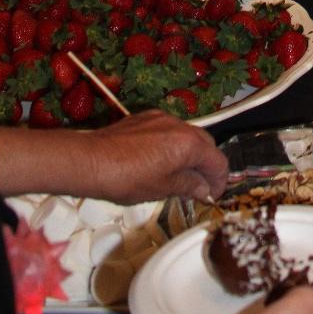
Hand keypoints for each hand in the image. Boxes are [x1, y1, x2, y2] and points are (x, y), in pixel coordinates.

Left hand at [0, 111, 228, 202]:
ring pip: (186, 136)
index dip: (220, 181)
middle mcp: (180, 125)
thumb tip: (204, 189)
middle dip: (206, 165)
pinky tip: (158, 162)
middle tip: (199, 188)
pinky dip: (172, 145)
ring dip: (189, 154)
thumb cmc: (128, 179)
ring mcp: (162, 118)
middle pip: (205, 144)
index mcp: (188, 144)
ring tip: (178, 176)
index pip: (218, 161)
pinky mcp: (145, 117)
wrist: (91, 160)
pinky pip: (168, 131)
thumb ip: (189, 185)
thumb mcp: (163, 188)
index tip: (213, 195)